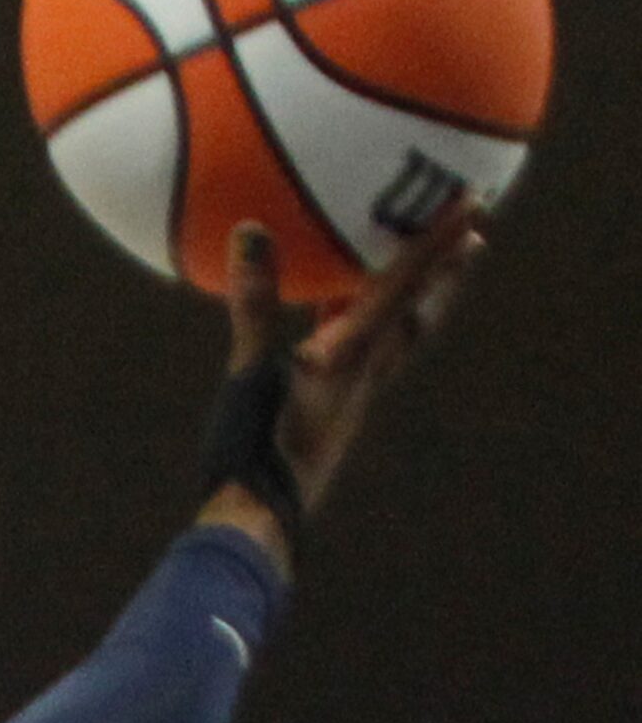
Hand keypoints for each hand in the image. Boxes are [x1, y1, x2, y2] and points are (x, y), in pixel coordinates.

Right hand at [228, 201, 485, 514]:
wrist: (259, 519)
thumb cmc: (255, 448)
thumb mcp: (249, 370)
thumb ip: (254, 302)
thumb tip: (252, 229)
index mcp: (353, 356)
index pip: (403, 286)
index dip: (435, 242)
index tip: (471, 203)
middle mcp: (365, 375)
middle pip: (419, 314)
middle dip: (445, 276)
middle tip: (474, 237)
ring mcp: (351, 399)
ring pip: (395, 340)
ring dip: (415, 303)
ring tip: (424, 276)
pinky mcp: (331, 415)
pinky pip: (359, 358)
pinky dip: (364, 328)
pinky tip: (340, 326)